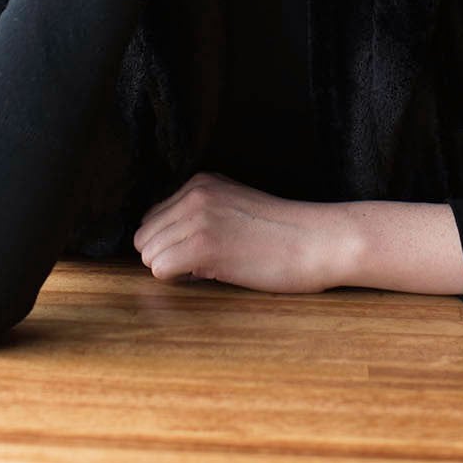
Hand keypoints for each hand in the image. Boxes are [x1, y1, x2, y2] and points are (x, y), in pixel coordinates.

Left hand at [133, 172, 342, 293]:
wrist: (317, 240)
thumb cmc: (281, 233)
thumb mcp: (234, 206)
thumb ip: (200, 213)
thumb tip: (161, 243)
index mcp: (200, 182)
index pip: (152, 218)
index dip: (171, 243)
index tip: (201, 252)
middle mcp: (194, 193)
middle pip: (145, 237)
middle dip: (167, 257)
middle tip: (204, 265)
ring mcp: (198, 217)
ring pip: (149, 254)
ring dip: (173, 270)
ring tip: (211, 268)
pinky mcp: (204, 245)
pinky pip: (160, 270)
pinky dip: (178, 280)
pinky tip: (211, 274)